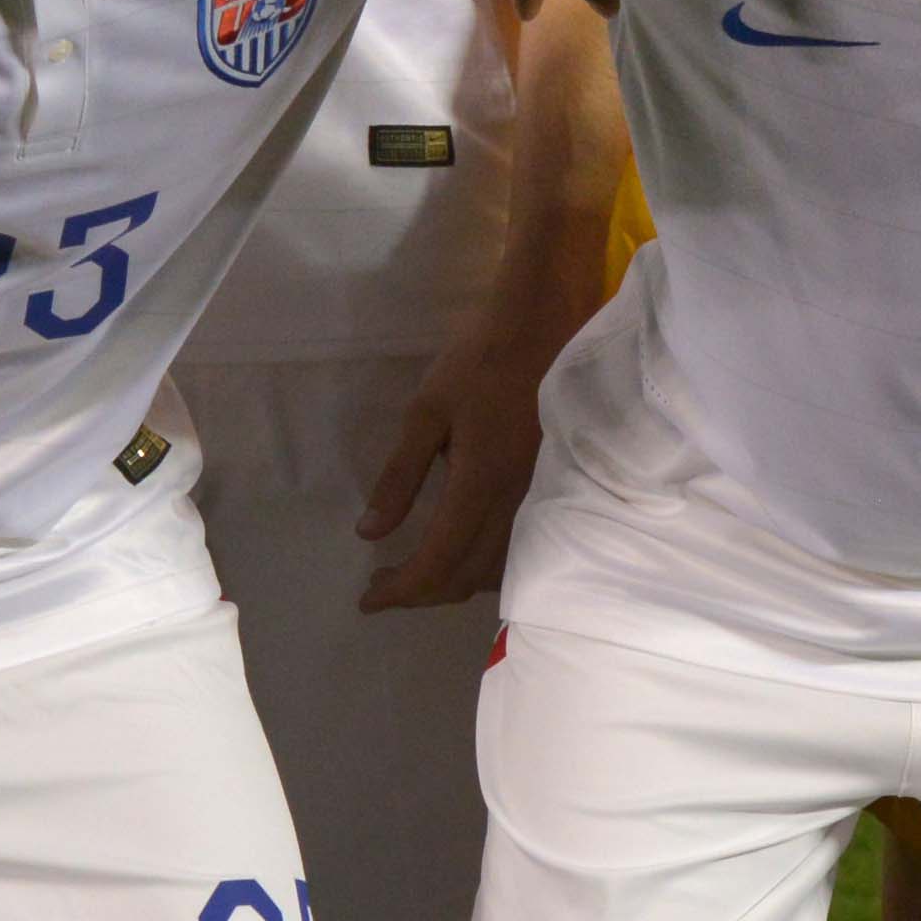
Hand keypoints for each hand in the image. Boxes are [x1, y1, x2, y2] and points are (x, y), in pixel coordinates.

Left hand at [355, 303, 564, 608]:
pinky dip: (482, 563)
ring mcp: (541, 498)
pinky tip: (461, 547)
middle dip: (421, 592)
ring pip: (498, 570)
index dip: (401, 590)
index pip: (438, 561)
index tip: (367, 597)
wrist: (547, 322)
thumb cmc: (480, 359)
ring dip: (453, 581)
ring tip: (416, 570)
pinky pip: (518, 548)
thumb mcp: (426, 410)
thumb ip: (399, 476)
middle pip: (468, 577)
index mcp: (481, 484)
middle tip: (383, 584)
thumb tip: (370, 532)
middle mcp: (516, 503)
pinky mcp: (553, 488)